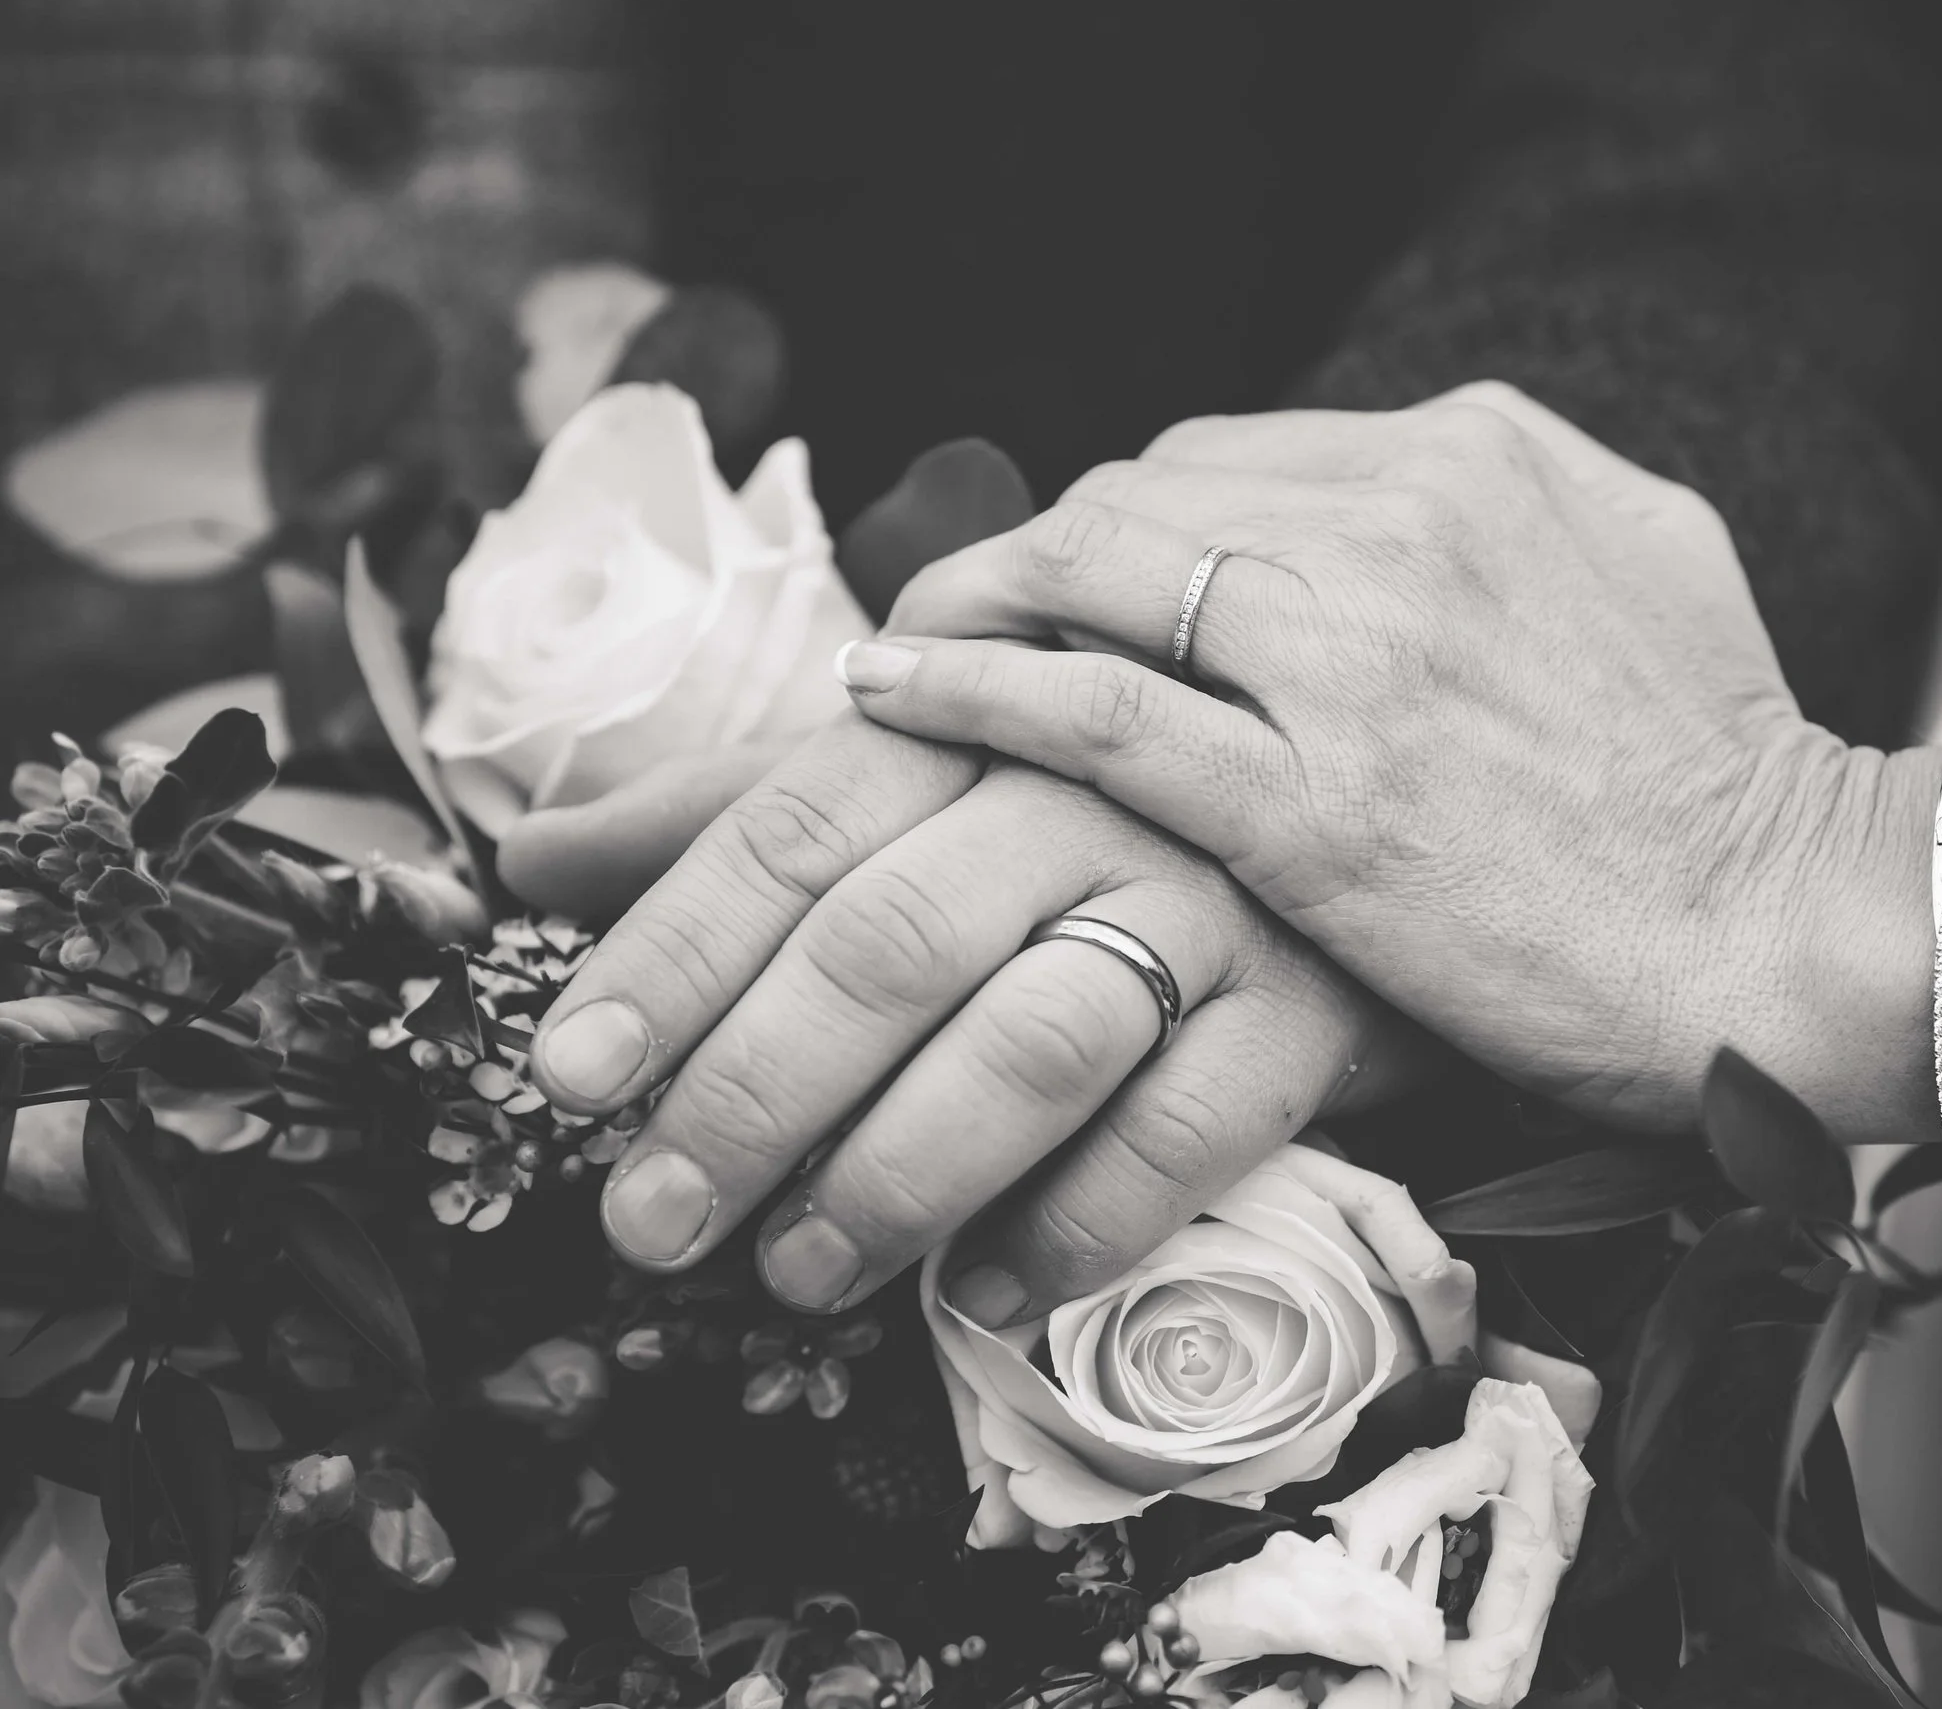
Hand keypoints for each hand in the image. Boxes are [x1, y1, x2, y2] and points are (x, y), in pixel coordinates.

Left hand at [501, 712, 1427, 1327]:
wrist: (1341, 812)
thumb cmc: (1078, 811)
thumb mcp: (907, 782)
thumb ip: (728, 818)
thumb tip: (530, 859)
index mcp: (967, 720)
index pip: (793, 828)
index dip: (674, 954)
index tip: (572, 1075)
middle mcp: (1086, 794)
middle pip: (894, 942)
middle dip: (756, 1094)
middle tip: (653, 1221)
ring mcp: (1207, 901)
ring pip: (1033, 1040)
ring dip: (899, 1174)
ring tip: (800, 1274)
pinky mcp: (1303, 1011)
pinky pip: (1189, 1131)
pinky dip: (1078, 1223)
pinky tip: (985, 1290)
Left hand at [840, 385, 1884, 1127]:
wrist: (1789, 928)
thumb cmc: (1723, 769)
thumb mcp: (1648, 555)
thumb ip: (1511, 495)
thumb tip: (1410, 476)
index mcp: (1478, 451)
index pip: (1230, 452)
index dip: (1129, 517)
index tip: (1079, 580)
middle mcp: (1406, 519)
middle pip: (1144, 494)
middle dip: (1044, 557)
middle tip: (976, 618)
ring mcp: (1356, 656)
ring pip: (1098, 574)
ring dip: (979, 602)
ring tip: (913, 645)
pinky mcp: (1315, 800)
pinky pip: (1099, 713)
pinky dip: (979, 690)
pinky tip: (903, 690)